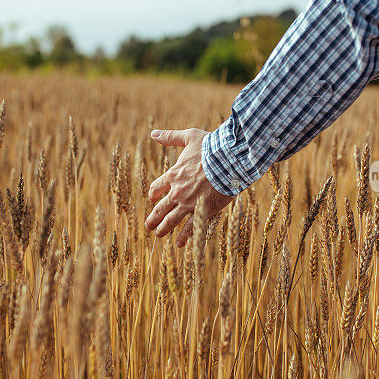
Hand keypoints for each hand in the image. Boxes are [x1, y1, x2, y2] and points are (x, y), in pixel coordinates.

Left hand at [145, 128, 232, 246]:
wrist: (229, 160)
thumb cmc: (211, 146)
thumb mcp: (189, 136)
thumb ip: (170, 137)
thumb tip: (153, 133)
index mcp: (173, 174)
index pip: (156, 188)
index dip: (154, 194)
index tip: (153, 199)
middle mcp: (177, 191)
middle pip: (160, 208)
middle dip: (153, 218)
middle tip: (148, 226)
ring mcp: (189, 203)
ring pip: (171, 220)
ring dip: (163, 229)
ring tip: (158, 234)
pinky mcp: (202, 211)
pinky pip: (191, 227)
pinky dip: (184, 236)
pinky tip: (179, 244)